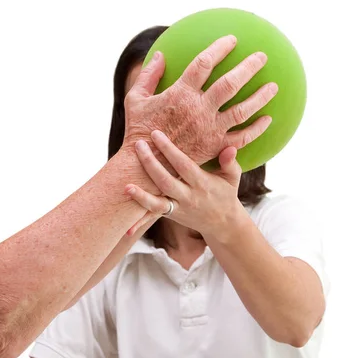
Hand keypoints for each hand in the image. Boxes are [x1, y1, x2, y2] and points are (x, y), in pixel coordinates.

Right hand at [123, 35, 277, 168]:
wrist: (145, 167)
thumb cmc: (139, 130)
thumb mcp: (136, 99)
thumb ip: (149, 75)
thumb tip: (160, 54)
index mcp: (180, 94)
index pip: (204, 63)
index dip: (219, 48)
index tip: (232, 40)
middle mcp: (199, 109)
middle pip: (230, 84)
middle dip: (248, 68)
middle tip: (262, 57)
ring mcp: (210, 129)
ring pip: (241, 110)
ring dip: (260, 97)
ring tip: (274, 87)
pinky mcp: (215, 147)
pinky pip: (242, 138)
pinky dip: (257, 129)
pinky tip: (268, 120)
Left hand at [124, 128, 251, 237]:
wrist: (223, 223)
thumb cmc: (226, 192)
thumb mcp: (232, 177)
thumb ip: (230, 162)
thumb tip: (230, 148)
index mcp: (202, 183)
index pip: (183, 165)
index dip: (169, 150)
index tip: (155, 134)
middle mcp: (189, 197)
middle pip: (166, 181)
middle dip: (150, 163)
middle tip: (138, 144)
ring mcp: (179, 208)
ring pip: (157, 203)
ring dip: (140, 195)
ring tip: (125, 184)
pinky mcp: (171, 215)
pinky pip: (154, 214)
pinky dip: (140, 214)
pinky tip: (126, 211)